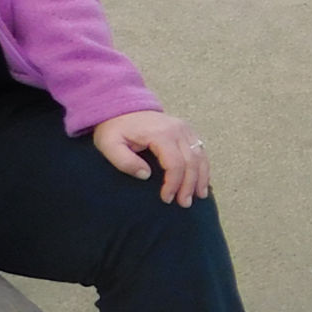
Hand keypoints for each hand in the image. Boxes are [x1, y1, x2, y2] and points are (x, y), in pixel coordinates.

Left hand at [92, 111, 210, 206]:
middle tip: (184, 203)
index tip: (166, 198)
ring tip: (199, 196)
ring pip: (200, 156)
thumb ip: (124, 161)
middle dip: (189, 185)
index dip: (173, 183)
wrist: (121, 107)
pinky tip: (201, 181)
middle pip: (191, 162)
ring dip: (201, 178)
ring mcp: (185, 129)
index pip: (175, 163)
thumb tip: (146, 175)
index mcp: (160, 133)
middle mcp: (178, 129)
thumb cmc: (114, 128)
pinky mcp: (187, 131)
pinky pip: (201, 151)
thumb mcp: (109, 145)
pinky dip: (203, 168)